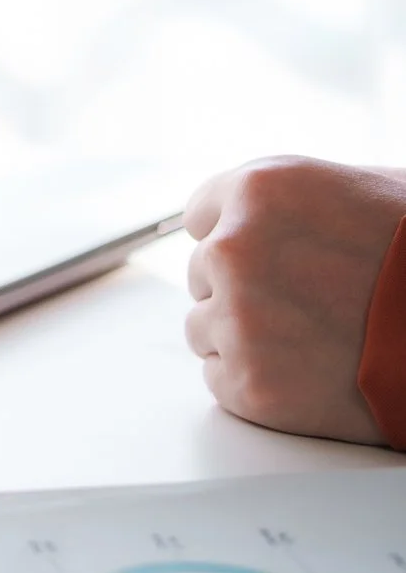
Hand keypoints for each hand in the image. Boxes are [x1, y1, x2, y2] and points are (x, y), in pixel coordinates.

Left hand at [183, 156, 405, 443]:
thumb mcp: (369, 189)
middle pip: (205, 274)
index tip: (273, 258)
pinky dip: (257, 382)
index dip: (243, 239)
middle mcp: (233, 249)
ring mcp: (239, 318)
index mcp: (259, 190)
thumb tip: (268, 213)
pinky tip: (313, 373)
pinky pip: (222, 379)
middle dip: (248, 289)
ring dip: (249, 337)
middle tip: (314, 305)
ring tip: (321, 340)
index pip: (203, 217)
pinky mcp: (251, 383)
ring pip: (206, 327)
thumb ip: (298, 202)